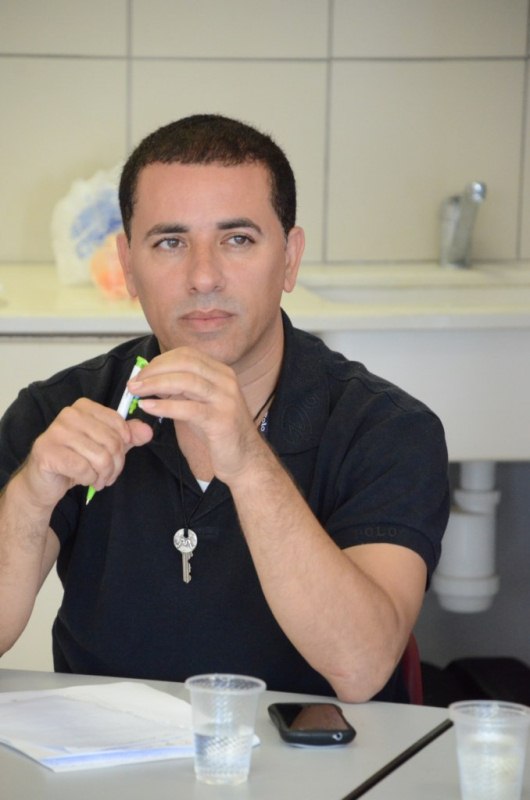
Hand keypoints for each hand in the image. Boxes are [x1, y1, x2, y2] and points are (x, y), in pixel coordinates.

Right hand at [21, 398, 152, 509]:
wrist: (44, 483)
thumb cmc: (75, 461)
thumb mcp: (106, 447)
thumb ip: (128, 437)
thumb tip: (148, 431)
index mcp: (83, 407)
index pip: (118, 423)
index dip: (124, 444)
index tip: (119, 455)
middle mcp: (68, 415)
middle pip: (111, 442)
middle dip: (115, 465)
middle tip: (109, 475)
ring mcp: (55, 432)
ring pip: (100, 457)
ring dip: (103, 475)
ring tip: (98, 480)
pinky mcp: (47, 452)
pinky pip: (83, 468)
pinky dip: (89, 479)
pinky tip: (84, 480)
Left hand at [129, 347, 264, 482]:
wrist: (245, 458)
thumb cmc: (219, 431)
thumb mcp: (199, 403)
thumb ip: (180, 389)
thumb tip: (151, 379)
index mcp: (221, 372)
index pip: (187, 355)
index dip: (160, 361)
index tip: (141, 373)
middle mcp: (226, 381)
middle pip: (185, 363)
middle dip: (154, 370)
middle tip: (134, 382)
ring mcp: (225, 399)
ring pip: (186, 381)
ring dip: (155, 384)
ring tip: (136, 392)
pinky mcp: (221, 420)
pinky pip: (188, 408)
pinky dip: (164, 406)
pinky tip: (148, 408)